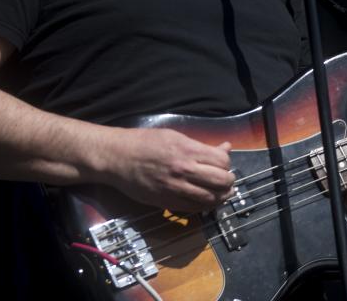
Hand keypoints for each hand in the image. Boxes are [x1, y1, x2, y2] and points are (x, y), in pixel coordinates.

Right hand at [101, 127, 234, 211]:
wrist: (118, 158)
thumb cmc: (146, 142)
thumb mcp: (176, 136)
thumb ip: (202, 146)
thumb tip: (226, 148)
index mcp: (188, 150)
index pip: (222, 161)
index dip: (227, 164)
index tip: (224, 165)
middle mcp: (184, 170)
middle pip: (221, 181)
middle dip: (229, 182)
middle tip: (228, 181)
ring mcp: (175, 188)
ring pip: (210, 198)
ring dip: (220, 197)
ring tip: (222, 193)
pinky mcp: (166, 202)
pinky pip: (193, 209)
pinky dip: (205, 207)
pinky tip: (207, 202)